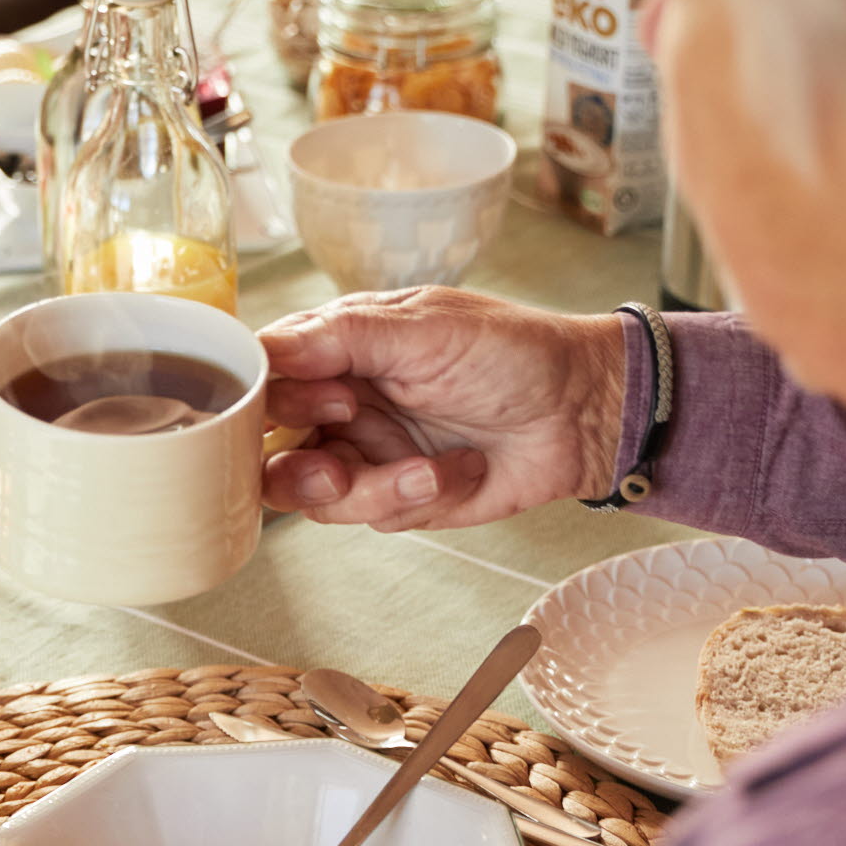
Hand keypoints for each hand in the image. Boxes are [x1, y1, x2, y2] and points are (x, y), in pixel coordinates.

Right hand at [262, 288, 628, 528]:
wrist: (583, 413)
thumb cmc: (513, 353)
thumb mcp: (425, 329)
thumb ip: (341, 337)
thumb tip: (266, 347)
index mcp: (337, 347)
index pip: (263, 375)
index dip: (271, 398)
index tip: (324, 398)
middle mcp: (339, 403)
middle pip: (266, 450)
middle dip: (300, 463)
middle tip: (342, 454)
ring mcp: (366, 454)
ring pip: (312, 496)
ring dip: (368, 489)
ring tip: (421, 474)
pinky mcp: (397, 498)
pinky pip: (372, 516)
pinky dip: (417, 498)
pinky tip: (461, 471)